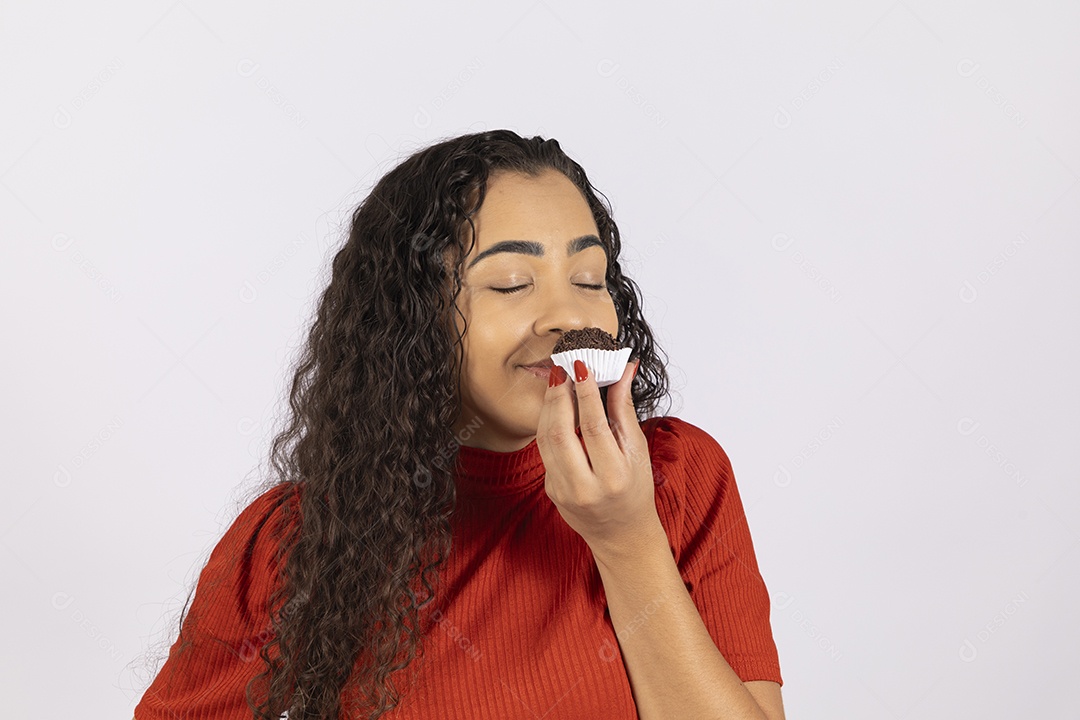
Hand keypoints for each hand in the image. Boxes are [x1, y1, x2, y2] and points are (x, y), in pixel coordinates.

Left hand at [536, 358, 662, 560]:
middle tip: (562, 368)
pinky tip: (555, 406)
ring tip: (557, 381)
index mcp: (614, 477)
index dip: (586, 393)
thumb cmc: (635, 490)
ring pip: (546, 440)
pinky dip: (548, 424)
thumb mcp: (638, 451)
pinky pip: (544, 450)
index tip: (582, 366)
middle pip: (561, 433)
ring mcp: (563, 492)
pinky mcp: (550, 490)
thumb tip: (623, 369)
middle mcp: (585, 488)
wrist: (621, 534)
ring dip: (549, 406)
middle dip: (559, 395)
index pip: (594, 427)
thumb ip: (625, 410)